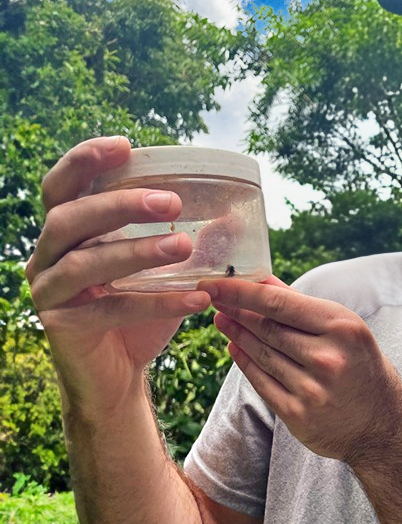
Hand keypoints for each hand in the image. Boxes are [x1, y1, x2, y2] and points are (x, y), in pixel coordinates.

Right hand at [26, 137, 210, 411]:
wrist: (117, 377)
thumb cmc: (136, 316)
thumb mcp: (161, 274)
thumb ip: (183, 243)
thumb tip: (233, 218)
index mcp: (64, 235)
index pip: (61, 188)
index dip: (85, 161)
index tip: (125, 146)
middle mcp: (46, 258)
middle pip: (70, 218)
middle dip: (120, 205)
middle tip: (171, 203)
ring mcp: (48, 293)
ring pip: (85, 264)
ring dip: (137, 251)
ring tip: (184, 246)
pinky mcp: (62, 327)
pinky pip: (109, 310)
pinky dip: (155, 303)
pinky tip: (195, 300)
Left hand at [201, 277, 401, 461]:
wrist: (382, 427)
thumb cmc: (363, 369)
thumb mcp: (347, 331)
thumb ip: (303, 307)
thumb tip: (262, 281)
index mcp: (343, 329)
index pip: (279, 303)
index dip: (240, 291)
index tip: (214, 282)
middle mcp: (328, 359)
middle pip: (266, 328)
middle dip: (235, 310)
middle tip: (213, 297)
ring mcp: (312, 390)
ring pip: (261, 354)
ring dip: (236, 334)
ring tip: (222, 319)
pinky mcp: (298, 415)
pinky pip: (261, 382)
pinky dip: (244, 362)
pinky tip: (235, 347)